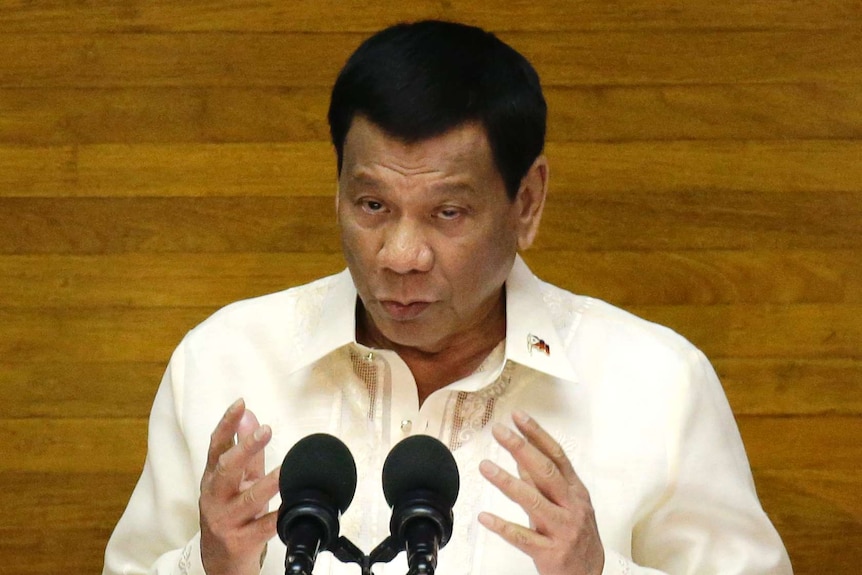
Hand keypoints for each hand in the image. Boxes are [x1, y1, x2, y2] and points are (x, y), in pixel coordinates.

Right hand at [199, 399, 279, 574]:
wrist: (220, 562)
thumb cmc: (230, 514)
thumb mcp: (236, 481)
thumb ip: (245, 451)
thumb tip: (249, 416)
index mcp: (213, 479)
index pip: (216, 447)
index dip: (227, 424)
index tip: (240, 404)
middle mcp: (215, 498)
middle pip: (226, 470)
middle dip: (245, 449)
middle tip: (265, 431)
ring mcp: (226, 521)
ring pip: (247, 499)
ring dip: (267, 484)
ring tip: (284, 471)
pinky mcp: (240, 542)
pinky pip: (262, 528)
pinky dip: (277, 517)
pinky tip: (290, 508)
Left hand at [478, 410, 603, 574]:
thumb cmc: (577, 536)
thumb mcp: (566, 505)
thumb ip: (543, 483)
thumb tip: (521, 458)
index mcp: (576, 491)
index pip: (556, 455)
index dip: (537, 434)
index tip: (518, 417)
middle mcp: (572, 507)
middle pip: (546, 472)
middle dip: (521, 448)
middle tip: (499, 431)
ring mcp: (563, 529)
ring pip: (534, 502)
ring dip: (507, 482)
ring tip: (485, 467)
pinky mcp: (552, 553)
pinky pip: (524, 538)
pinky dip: (503, 526)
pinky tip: (485, 517)